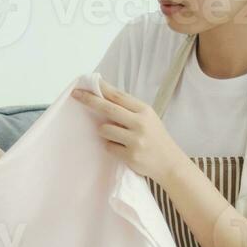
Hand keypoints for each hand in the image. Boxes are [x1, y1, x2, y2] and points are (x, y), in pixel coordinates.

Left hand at [72, 76, 187, 184]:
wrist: (170, 163)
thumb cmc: (155, 138)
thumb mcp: (148, 118)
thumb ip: (129, 109)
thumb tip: (103, 97)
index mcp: (144, 110)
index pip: (118, 96)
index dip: (100, 88)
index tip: (85, 83)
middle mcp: (140, 123)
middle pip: (108, 108)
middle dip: (89, 100)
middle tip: (76, 95)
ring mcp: (135, 140)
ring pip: (104, 130)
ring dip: (105, 132)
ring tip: (119, 138)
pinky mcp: (130, 155)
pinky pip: (108, 147)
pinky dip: (111, 147)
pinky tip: (123, 149)